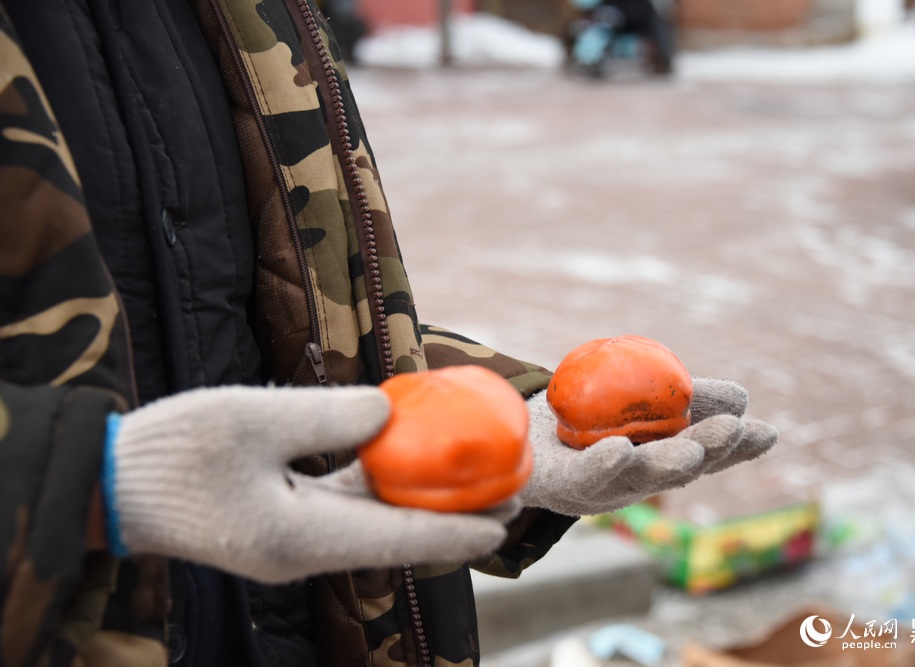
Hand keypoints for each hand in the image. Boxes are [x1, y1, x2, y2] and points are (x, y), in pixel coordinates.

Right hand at [106, 385, 514, 582]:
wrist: (114, 485)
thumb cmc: (174, 452)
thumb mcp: (252, 420)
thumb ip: (327, 416)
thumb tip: (389, 412)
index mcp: (302, 535)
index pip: (400, 537)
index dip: (459, 529)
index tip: (508, 520)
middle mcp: (306, 551)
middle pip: (398, 538)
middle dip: (454, 520)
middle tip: (509, 496)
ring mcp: (293, 543)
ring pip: (376, 527)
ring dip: (423, 507)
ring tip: (472, 484)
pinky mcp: (281, 526)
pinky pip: (346, 513)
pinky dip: (383, 493)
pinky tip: (406, 468)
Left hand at [519, 378, 777, 516]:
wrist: (515, 436)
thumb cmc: (585, 419)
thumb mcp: (639, 401)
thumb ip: (685, 400)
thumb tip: (741, 397)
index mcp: (657, 461)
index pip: (705, 455)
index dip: (738, 449)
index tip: (767, 432)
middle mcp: (634, 481)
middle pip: (677, 469)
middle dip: (708, 452)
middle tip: (735, 431)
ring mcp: (599, 488)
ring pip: (638, 479)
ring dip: (667, 464)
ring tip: (692, 449)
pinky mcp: (560, 484)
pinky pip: (583, 476)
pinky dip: (604, 466)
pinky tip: (621, 450)